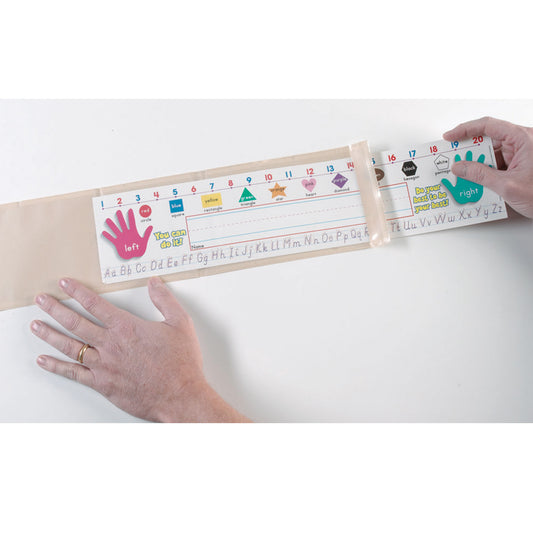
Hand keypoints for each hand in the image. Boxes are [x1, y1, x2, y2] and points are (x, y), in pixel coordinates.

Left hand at [31, 277, 248, 421]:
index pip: (95, 305)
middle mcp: (110, 345)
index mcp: (127, 328)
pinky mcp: (103, 384)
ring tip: (36, 326)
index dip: (77, 292)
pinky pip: (73, 374)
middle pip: (75, 323)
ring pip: (69, 347)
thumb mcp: (180, 323)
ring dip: (50, 335)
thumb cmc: (181, 362)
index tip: (65, 284)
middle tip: (42, 301)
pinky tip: (44, 361)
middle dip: (55, 309)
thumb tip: (154, 283)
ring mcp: (104, 365)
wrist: (180, 395)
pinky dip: (56, 367)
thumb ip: (165, 300)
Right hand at [103, 208, 152, 259]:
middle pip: (123, 224)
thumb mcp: (144, 241)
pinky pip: (112, 239)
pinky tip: (104, 232)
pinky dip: (108, 236)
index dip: (131, 216)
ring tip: (108, 220)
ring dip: (112, 225)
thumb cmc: (139, 249)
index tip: (130, 210)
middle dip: (120, 218)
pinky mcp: (118, 243)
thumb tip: (151, 227)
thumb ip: (147, 234)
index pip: (132, 223)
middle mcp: (126, 234)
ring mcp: (121, 238)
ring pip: (116, 230)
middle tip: (118, 211)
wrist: (134, 257)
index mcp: (133, 232)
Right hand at [443, 116, 532, 217]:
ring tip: (465, 175)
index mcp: (524, 138)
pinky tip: (477, 182)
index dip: (466, 130)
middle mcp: (523, 143)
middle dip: (470, 151)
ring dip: (477, 165)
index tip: (450, 137)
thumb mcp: (508, 186)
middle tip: (454, 160)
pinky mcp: (520, 165)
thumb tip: (460, 167)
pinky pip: (497, 164)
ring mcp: (522, 154)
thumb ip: (481, 175)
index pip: (489, 126)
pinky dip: (486, 172)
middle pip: (489, 140)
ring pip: (492, 153)